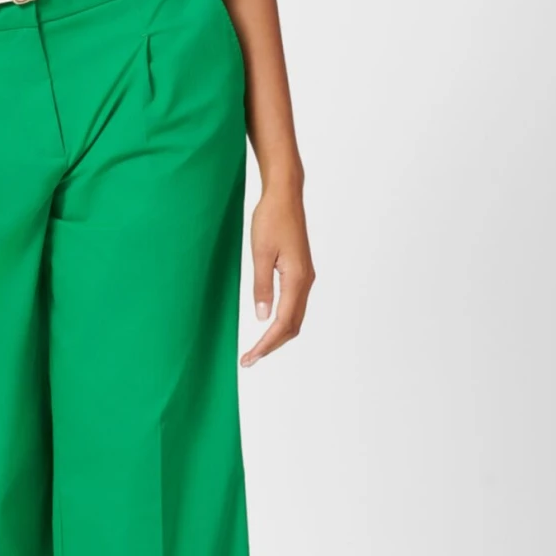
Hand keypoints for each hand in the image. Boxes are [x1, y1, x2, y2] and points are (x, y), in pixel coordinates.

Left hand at [242, 184, 314, 365]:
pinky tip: (268, 324)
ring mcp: (305, 277)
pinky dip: (282, 321)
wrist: (285, 196)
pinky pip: (295, 305)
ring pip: (295, 317)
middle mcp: (306, 281)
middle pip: (293, 326)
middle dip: (272, 345)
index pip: (283, 323)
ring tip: (257, 347)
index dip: (267, 344)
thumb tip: (262, 317)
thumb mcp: (260, 253)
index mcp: (297, 279)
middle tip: (250, 359)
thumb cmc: (271, 219)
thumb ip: (261, 286)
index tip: (250, 357)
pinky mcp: (301, 272)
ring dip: (277, 335)